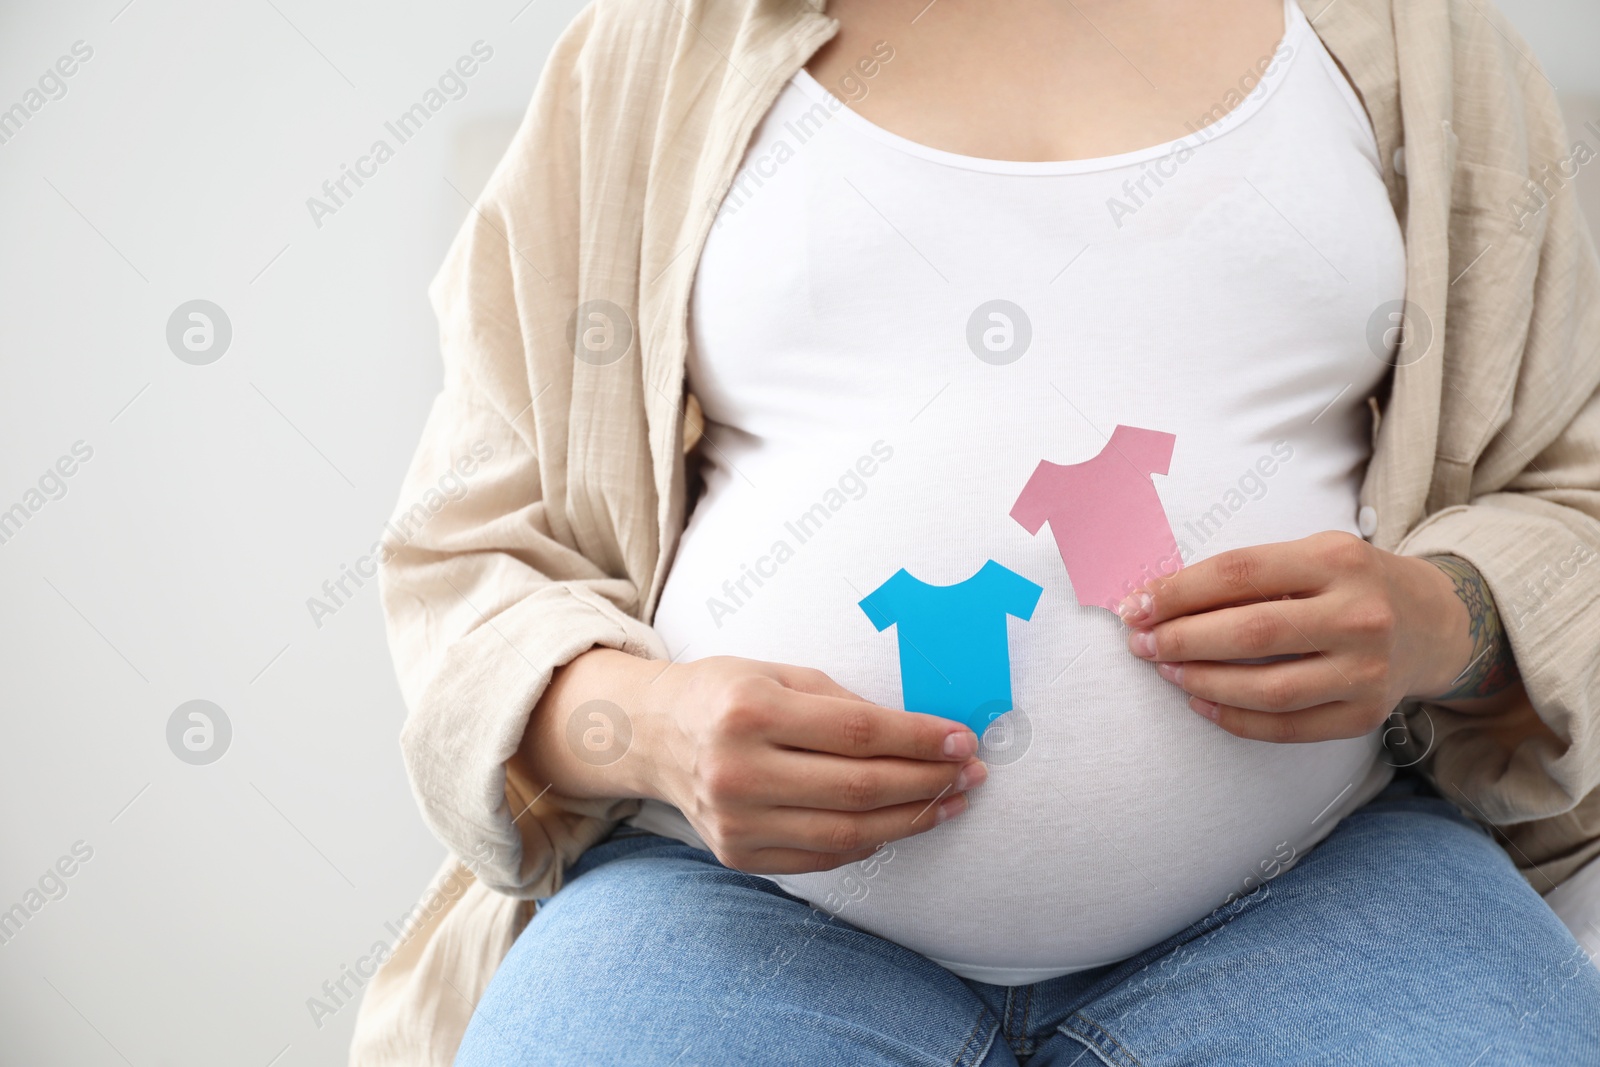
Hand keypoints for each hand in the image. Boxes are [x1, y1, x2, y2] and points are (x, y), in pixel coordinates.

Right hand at [637, 656, 983, 873]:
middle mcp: (737, 769)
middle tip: (970, 773)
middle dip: (927, 781)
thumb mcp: (780, 673)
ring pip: (848, 831)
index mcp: (750, 709)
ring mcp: (735, 819)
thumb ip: (845, 703)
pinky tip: (898, 823)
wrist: (652, 735)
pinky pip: (821, 855)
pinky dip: (868, 842)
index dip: (919, 739)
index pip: (858, 732)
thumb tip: (924, 736)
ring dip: (912, 820)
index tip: (963, 740)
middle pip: (859, 787)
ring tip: (951, 803)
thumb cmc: (727, 693)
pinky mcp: (737, 853)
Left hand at [1116, 531, 1480, 742]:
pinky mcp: (1366, 714)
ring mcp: (1367, 670)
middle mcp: (1359, 614)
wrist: (1433, 622)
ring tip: (1167, 672)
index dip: (1177, 592)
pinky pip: (1286, 727)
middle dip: (1181, 640)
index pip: (1238, 573)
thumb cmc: (1349, 583)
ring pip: (1266, 688)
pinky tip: (1202, 702)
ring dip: (1202, 682)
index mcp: (1337, 559)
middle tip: (1142, 644)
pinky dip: (1234, 719)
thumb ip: (1246, 575)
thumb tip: (1157, 601)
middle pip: (1249, 633)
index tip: (1135, 606)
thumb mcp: (1311, 555)